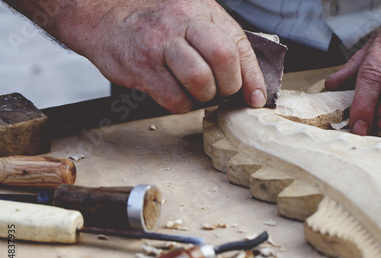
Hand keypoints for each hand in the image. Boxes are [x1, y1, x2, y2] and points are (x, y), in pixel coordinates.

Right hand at [81, 0, 266, 112]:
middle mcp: (181, 23)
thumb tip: (253, 90)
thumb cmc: (158, 24)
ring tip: (195, 90)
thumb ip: (225, 47)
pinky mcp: (142, 68)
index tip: (255, 98)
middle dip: (228, 85)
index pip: (238, 45)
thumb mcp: (196, 21)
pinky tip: (173, 92)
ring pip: (199, 81)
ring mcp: (160, 45)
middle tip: (219, 90)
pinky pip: (174, 99)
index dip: (252, 77)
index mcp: (201, 11)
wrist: (106, 19)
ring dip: (203, 96)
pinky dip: (180, 104)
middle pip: (223, 58)